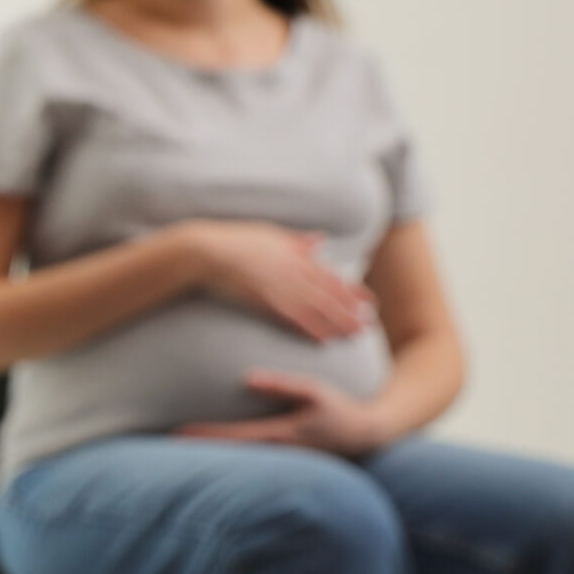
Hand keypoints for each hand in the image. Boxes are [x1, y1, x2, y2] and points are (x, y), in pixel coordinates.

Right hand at [179, 220, 373, 343]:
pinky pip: (293, 318)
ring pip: (315, 309)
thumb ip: (297, 241)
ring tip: (352, 336)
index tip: (366, 302)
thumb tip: (321, 240)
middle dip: (349, 311)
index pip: (329, 276)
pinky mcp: (265, 301)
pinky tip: (323, 340)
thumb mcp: (271, 234)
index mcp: (296, 256)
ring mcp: (280, 287)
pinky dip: (310, 329)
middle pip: (328, 295)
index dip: (350, 291)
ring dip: (336, 324)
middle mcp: (293, 272)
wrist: (206, 252)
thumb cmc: (235, 240)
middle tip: (366, 326)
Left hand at [179, 370, 389, 456]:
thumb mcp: (316, 393)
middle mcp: (275, 454)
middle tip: (160, 442)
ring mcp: (278, 461)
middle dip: (197, 449)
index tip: (177, 434)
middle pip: (228, 454)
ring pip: (237, 459)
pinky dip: (226, 452)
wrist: (368, 436)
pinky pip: (248, 457)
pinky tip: (207, 449)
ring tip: (174, 446)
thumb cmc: (341, 410)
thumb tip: (248, 379)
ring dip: (209, 453)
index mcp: (281, 437)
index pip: (233, 439)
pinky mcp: (281, 460)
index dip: (204, 436)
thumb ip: (283, 385)